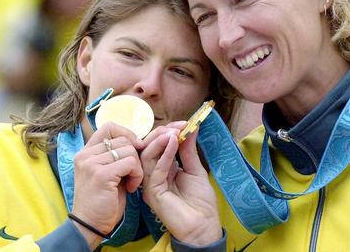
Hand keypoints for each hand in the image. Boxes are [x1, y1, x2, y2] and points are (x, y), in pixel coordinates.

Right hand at [71, 122, 143, 244]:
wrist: (90, 225)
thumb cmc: (103, 201)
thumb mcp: (107, 172)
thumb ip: (116, 156)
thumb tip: (138, 140)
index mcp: (85, 152)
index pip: (108, 127)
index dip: (127, 134)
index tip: (136, 148)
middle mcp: (85, 155)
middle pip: (123, 139)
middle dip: (135, 156)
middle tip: (133, 174)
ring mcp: (91, 163)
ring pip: (129, 150)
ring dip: (137, 168)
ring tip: (131, 183)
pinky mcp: (101, 174)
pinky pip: (131, 163)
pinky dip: (137, 175)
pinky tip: (132, 188)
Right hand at [140, 124, 222, 245]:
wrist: (203, 227)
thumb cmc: (201, 203)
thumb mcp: (195, 170)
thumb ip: (189, 150)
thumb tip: (192, 126)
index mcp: (162, 170)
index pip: (157, 145)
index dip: (168, 131)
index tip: (184, 122)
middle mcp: (153, 176)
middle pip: (148, 148)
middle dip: (162, 133)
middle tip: (178, 126)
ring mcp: (150, 184)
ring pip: (147, 156)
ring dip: (160, 141)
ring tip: (174, 132)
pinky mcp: (153, 192)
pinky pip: (155, 169)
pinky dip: (164, 154)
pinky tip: (173, 143)